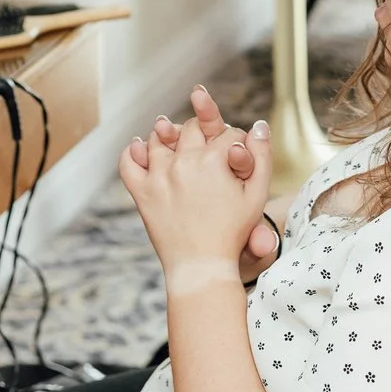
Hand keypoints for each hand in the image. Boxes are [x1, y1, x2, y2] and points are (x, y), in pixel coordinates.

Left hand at [127, 87, 280, 275]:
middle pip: (192, 127)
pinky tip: (141, 150)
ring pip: (158, 138)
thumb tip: (260, 125)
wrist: (202, 266)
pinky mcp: (142, 192)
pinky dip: (132, 152)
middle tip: (208, 150)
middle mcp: (184, 161)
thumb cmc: (232, 232)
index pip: (226, 133)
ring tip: (178, 149)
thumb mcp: (257, 196)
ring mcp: (159, 175)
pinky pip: (128, 161)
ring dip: (169, 139)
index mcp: (214, 159)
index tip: (236, 155)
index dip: (235, 142)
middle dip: (204, 133)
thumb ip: (262, 156)